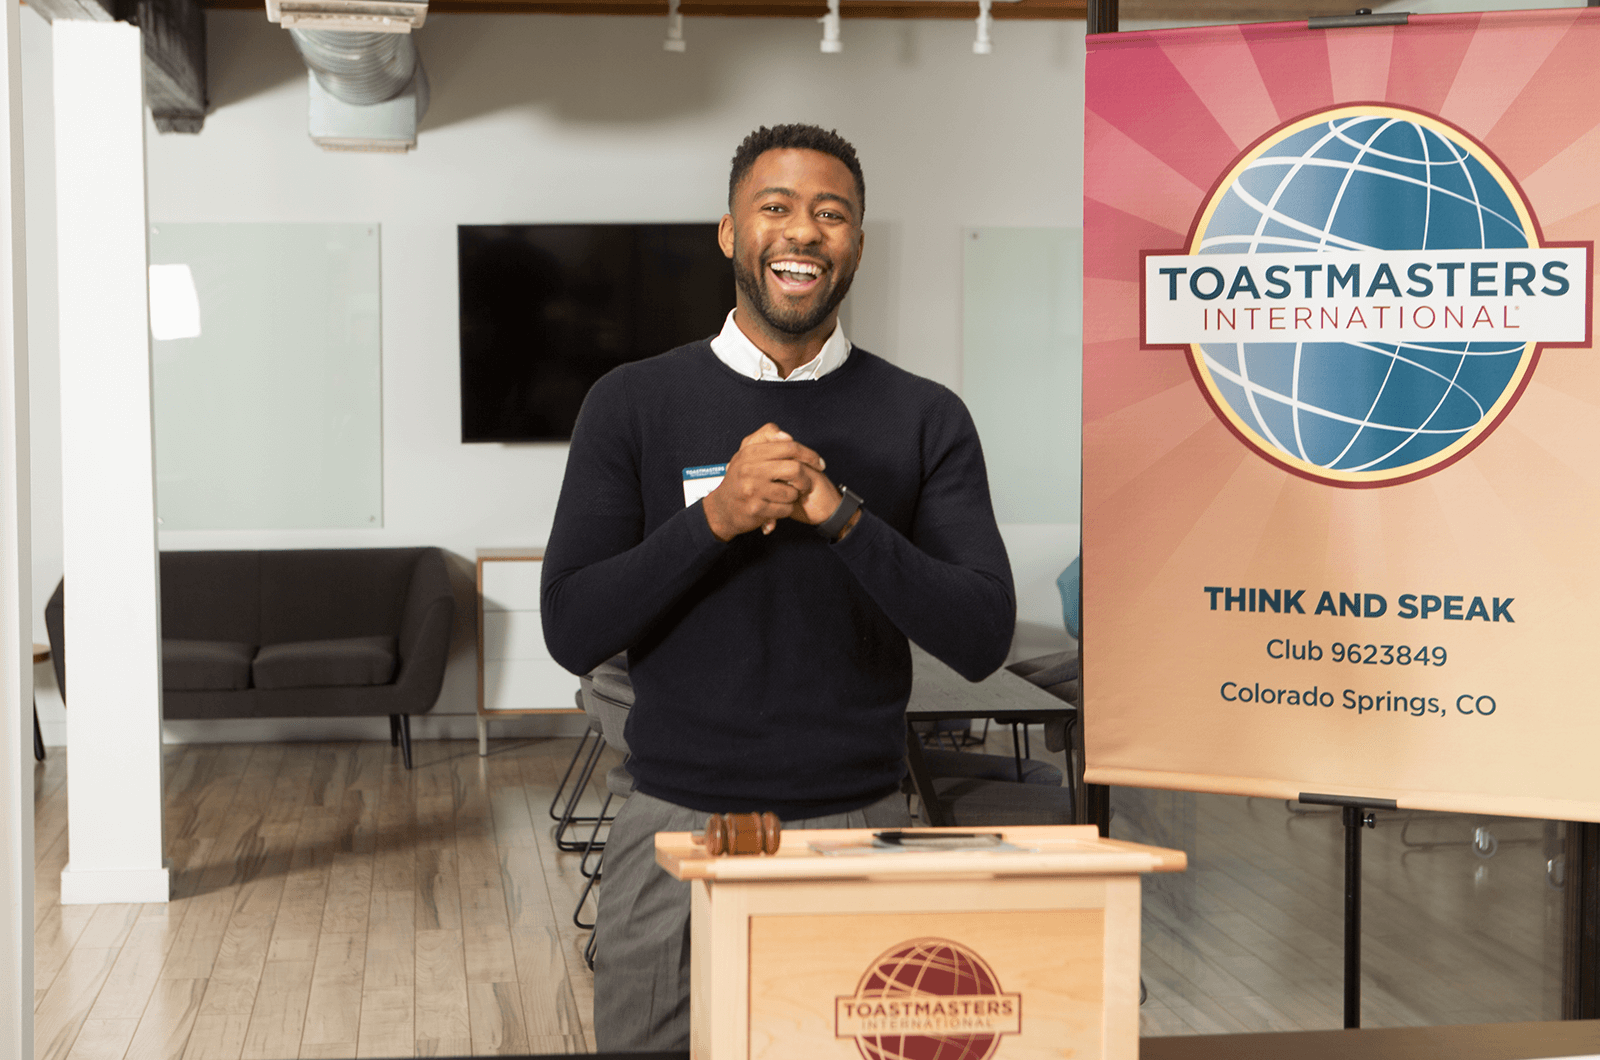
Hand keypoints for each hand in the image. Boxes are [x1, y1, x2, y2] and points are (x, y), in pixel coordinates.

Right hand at [703, 423, 826, 540]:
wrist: (722, 508)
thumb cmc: (740, 478)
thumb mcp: (748, 452)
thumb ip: (767, 436)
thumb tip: (787, 436)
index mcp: (750, 452)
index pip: (789, 447)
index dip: (809, 454)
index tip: (819, 463)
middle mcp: (750, 470)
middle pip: (794, 469)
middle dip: (805, 478)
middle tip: (806, 483)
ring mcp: (752, 491)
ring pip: (791, 492)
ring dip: (794, 496)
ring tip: (787, 496)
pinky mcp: (755, 510)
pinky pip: (785, 509)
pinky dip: (786, 509)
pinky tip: (778, 507)